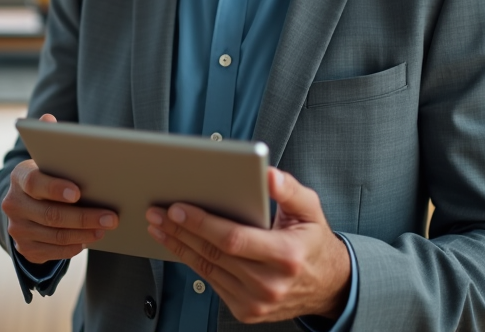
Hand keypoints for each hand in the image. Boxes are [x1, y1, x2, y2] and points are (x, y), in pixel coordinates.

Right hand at [0, 113, 118, 263]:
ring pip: (55, 235)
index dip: (55, 188)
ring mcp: (17, 229)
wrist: (22, 206)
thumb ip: (49, 140)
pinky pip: (53, 251)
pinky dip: (73, 246)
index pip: (35, 183)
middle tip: (111, 217)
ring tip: (105, 228)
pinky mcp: (26, 248)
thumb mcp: (43, 159)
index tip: (78, 192)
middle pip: (51, 214)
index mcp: (19, 178)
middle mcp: (13, 204)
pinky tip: (90, 239)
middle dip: (84, 216)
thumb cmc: (44, 177)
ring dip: (83, 233)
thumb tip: (48, 119)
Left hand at [145, 167, 350, 322]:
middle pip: (214, 253)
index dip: (202, 224)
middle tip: (157, 211)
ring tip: (159, 225)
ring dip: (178, 245)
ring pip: (207, 269)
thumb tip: (268, 174)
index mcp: (286, 256)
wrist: (327, 285)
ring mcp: (257, 302)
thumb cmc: (313, 241)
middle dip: (181, 230)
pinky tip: (178, 244)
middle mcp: (271, 284)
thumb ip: (289, 190)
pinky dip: (191, 261)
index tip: (178, 208)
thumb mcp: (310, 209)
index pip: (234, 239)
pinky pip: (211, 282)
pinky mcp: (246, 311)